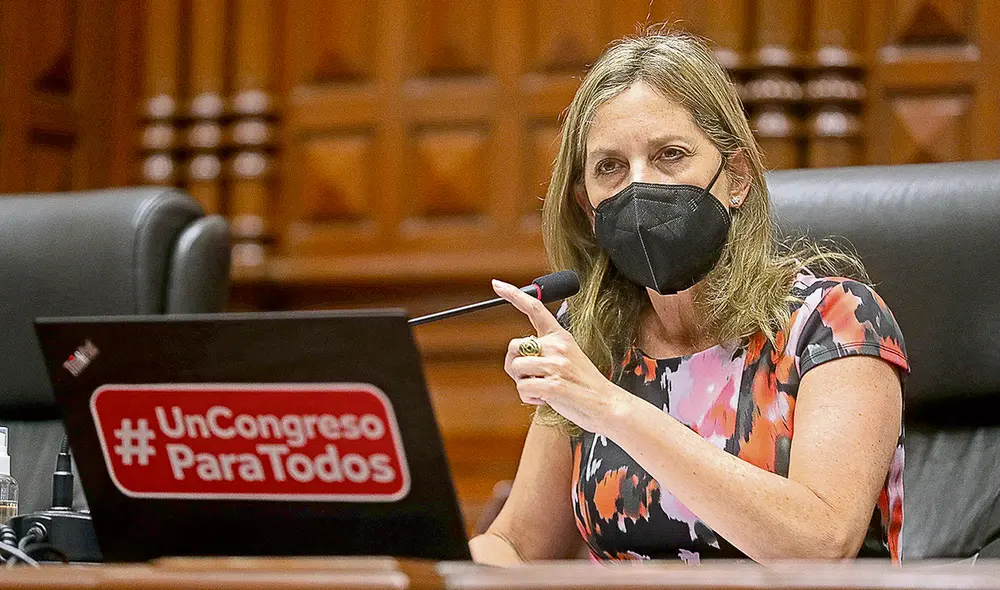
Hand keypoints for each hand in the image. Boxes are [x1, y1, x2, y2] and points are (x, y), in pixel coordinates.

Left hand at [492, 279, 632, 434]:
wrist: (606, 404)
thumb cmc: (582, 384)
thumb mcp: (568, 357)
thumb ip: (544, 351)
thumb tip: (516, 355)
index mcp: (560, 336)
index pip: (535, 308)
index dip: (513, 295)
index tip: (497, 285)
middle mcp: (558, 346)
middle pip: (513, 347)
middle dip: (514, 365)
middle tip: (531, 377)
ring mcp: (556, 365)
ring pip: (515, 368)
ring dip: (523, 383)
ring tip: (542, 388)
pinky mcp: (553, 384)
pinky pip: (522, 388)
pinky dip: (529, 397)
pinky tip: (544, 398)